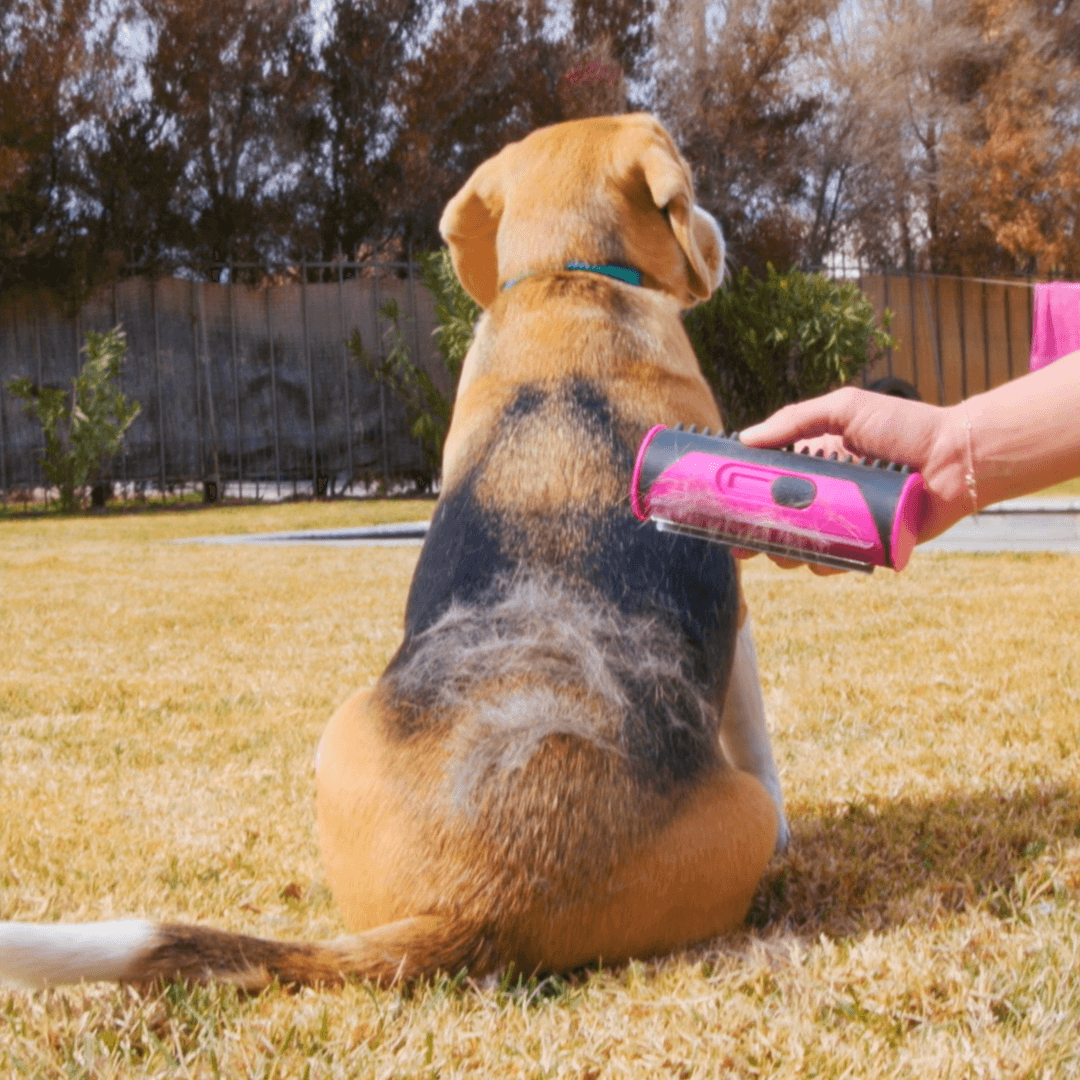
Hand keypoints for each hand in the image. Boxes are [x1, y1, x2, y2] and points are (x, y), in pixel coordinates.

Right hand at [733, 387, 973, 571]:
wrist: (958, 457)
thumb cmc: (905, 426)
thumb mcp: (845, 409)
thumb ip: (794, 420)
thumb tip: (745, 439)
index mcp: (814, 466)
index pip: (766, 487)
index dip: (740, 502)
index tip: (718, 513)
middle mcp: (826, 497)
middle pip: (776, 524)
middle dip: (756, 538)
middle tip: (744, 544)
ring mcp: (846, 523)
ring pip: (801, 549)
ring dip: (787, 553)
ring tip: (789, 548)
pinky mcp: (869, 546)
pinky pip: (836, 562)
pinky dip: (825, 563)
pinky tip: (825, 556)